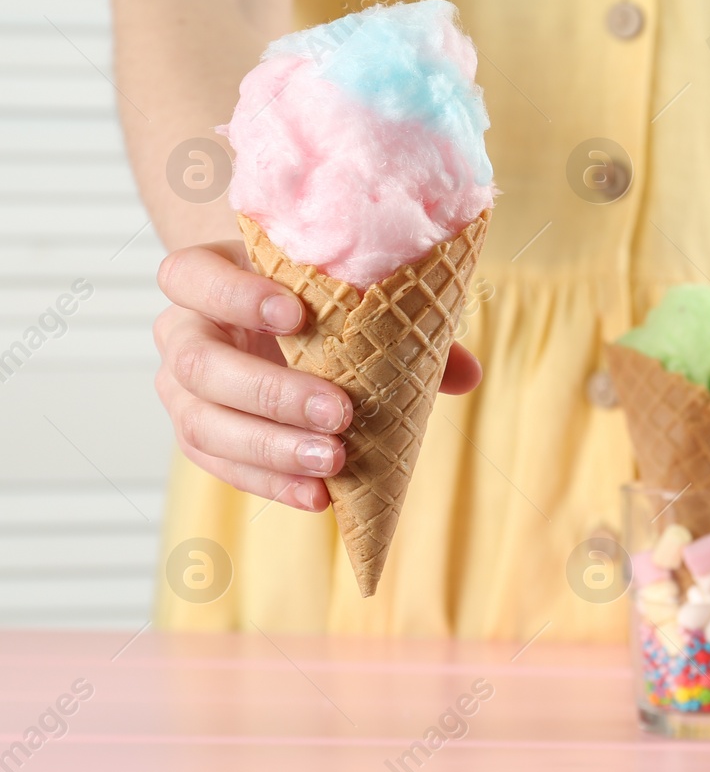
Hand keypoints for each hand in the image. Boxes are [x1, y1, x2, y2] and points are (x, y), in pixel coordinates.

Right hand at [154, 240, 482, 510]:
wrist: (277, 317)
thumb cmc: (315, 296)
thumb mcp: (346, 293)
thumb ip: (400, 324)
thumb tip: (467, 373)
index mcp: (207, 275)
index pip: (190, 276)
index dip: (235, 295)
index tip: (296, 315)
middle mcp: (182, 330)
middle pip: (198, 363)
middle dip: (270, 392)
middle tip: (338, 412)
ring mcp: (182, 387)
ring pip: (201, 423)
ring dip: (271, 447)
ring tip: (333, 461)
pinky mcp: (199, 433)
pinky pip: (221, 464)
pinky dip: (272, 482)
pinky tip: (319, 496)